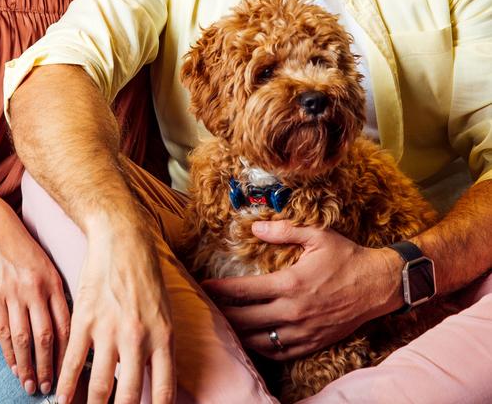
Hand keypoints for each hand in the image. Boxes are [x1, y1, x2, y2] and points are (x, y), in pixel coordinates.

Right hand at [0, 194, 69, 395]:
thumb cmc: (18, 243)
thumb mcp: (43, 263)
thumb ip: (51, 289)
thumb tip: (61, 321)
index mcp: (53, 281)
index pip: (67, 324)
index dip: (70, 352)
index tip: (72, 372)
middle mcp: (37, 289)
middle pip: (48, 337)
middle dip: (50, 366)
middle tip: (51, 388)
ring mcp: (14, 293)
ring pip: (25, 339)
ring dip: (29, 367)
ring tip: (31, 386)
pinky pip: (4, 331)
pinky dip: (9, 354)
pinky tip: (13, 367)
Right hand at [56, 217, 174, 403]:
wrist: (121, 239)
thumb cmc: (146, 274)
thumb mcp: (163, 311)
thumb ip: (159, 346)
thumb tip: (154, 381)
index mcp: (162, 337)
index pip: (163, 391)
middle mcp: (138, 339)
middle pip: (129, 398)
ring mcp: (109, 330)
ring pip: (100, 387)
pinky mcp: (85, 320)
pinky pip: (73, 362)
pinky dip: (67, 386)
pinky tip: (61, 400)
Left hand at [202, 220, 399, 359]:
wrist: (377, 285)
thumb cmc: (346, 257)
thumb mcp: (317, 236)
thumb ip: (284, 231)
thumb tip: (256, 227)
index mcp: (290, 284)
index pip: (245, 291)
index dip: (220, 290)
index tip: (204, 286)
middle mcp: (293, 312)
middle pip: (246, 319)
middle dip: (223, 314)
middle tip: (206, 307)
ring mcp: (303, 332)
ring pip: (260, 341)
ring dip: (239, 334)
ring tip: (224, 325)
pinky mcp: (312, 343)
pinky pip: (280, 354)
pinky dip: (261, 349)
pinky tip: (251, 341)